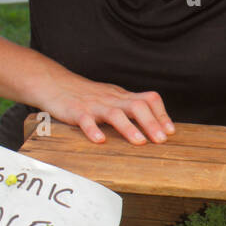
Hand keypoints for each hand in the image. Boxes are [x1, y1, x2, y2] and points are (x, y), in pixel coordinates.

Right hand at [36, 72, 174, 145]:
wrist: (55, 83)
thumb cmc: (87, 96)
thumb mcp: (112, 98)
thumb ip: (130, 108)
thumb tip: (154, 125)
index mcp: (122, 97)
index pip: (148, 99)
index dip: (161, 115)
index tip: (171, 131)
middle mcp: (112, 99)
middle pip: (137, 106)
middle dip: (151, 123)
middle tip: (161, 140)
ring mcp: (94, 105)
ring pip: (115, 114)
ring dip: (129, 128)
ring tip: (139, 141)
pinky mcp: (76, 112)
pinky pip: (85, 120)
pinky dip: (93, 130)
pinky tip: (100, 140)